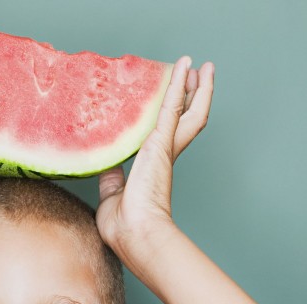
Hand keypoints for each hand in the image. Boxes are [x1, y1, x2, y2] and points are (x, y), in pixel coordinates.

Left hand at [96, 56, 213, 258]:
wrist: (136, 235)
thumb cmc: (124, 227)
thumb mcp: (111, 197)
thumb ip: (111, 179)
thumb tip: (106, 167)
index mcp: (152, 168)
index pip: (166, 136)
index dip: (171, 118)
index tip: (173, 102)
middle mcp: (163, 156)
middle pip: (186, 120)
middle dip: (192, 98)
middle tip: (197, 77)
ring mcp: (165, 149)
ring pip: (188, 111)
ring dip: (195, 87)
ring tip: (201, 67)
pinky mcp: (160, 144)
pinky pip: (171, 106)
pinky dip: (177, 84)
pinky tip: (184, 65)